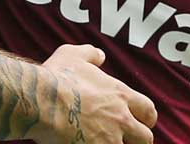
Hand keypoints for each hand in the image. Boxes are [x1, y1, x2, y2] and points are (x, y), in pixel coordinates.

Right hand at [34, 44, 155, 143]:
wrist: (40, 100)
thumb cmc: (56, 77)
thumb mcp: (73, 55)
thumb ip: (90, 54)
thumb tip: (100, 56)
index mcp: (120, 94)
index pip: (148, 110)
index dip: (146, 118)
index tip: (141, 122)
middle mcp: (120, 118)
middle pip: (145, 138)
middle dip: (138, 141)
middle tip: (128, 142)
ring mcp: (109, 139)